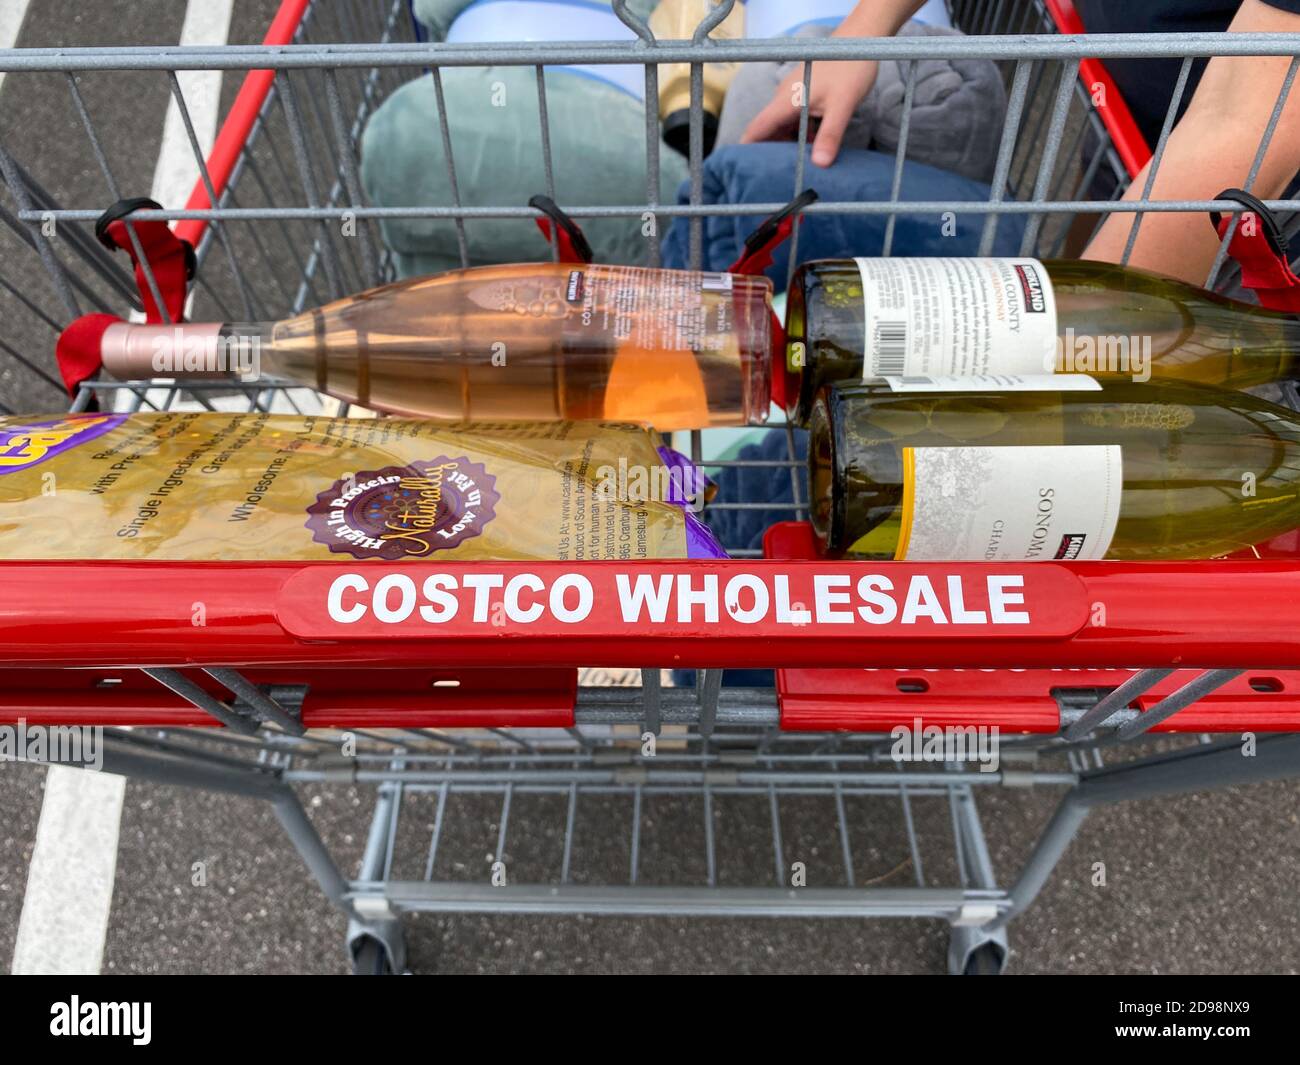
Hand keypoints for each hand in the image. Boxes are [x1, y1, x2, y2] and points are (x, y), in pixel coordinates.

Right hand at [739, 59, 878, 167]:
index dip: (746, 149)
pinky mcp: (804, 97)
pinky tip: (810, 149)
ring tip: (792, 170)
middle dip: (768, 153)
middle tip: (773, 179)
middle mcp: (784, 98)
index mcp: (786, 100)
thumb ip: (830, 135)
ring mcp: (793, 97)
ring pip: (783, 127)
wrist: (859, 42)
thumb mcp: (843, 104)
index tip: (740, 169)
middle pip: (768, 131)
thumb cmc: (851, 68)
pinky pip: (795, 121)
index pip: (757, 128)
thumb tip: (820, 164)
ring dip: (787, 146)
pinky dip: (799, 136)